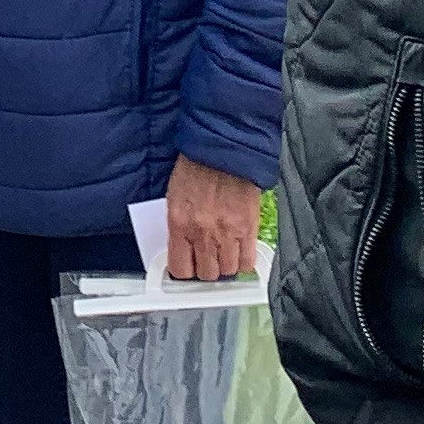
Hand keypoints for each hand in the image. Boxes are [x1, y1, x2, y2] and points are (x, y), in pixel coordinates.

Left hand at [162, 157, 265, 281]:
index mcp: (179, 224)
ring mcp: (228, 233)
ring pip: (228, 271)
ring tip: (224, 256)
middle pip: (207, 273)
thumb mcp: (175, 196)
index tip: (188, 268)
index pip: (180, 268)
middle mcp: (203, 233)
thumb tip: (184, 248)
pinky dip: (244, 262)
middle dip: (206, 270)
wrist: (224, 149)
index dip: (185, 271)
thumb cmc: (196, 167)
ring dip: (226, 266)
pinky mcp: (249, 227)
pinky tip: (240, 253)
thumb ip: (179, 225)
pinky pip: (248, 260)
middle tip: (207, 261)